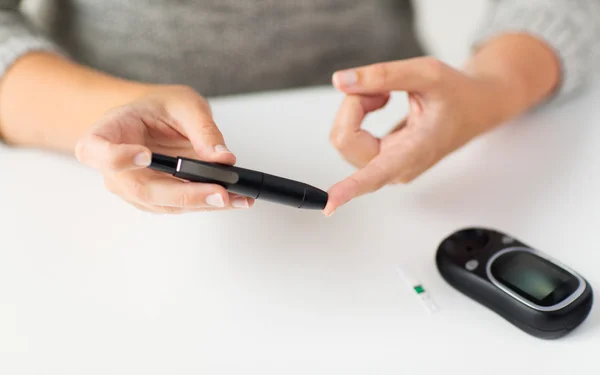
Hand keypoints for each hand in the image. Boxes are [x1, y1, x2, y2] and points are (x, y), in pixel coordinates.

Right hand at [75, 85, 253, 213]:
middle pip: (141, 189)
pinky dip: (206, 204)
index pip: (96, 150)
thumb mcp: (184, 104)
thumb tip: (223, 159)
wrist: (154, 119)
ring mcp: (132, 188)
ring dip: (202, 203)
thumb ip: (203, 129)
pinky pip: (178, 206)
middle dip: (184, 194)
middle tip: (219, 192)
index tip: (146, 156)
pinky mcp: (154, 199)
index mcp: (108, 132)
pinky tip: (233, 199)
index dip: (117, 158)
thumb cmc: (159, 107)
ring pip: (164, 204)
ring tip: (237, 198)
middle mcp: (114, 167)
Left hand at [324, 57, 524, 215]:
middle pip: (345, 140)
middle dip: (353, 106)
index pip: (375, 175)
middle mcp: (397, 168)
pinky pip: (348, 137)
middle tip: (381, 89)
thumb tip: (340, 81)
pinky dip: (356, 113)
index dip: (349, 190)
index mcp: (414, 153)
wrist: (475, 108)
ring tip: (383, 95)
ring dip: (355, 108)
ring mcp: (386, 167)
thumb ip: (383, 75)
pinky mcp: (378, 160)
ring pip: (343, 138)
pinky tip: (379, 102)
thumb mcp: (426, 73)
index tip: (329, 205)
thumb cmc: (457, 94)